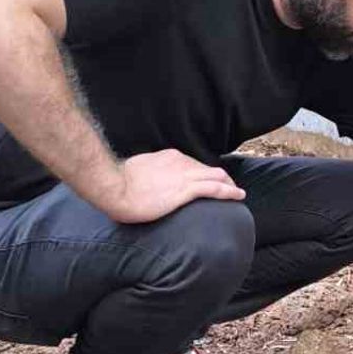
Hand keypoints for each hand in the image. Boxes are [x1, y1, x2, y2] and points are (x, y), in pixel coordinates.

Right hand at [95, 149, 245, 223]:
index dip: (204, 173)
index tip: (208, 180)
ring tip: (237, 193)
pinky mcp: (185, 190)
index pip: (193, 164)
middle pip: (208, 169)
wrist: (113, 188)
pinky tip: (239, 196)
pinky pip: (215, 189)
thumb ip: (149, 173)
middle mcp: (180, 162)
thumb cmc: (119, 183)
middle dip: (221, 178)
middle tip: (229, 188)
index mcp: (168, 157)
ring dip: (230, 185)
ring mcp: (184, 175)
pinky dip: (230, 192)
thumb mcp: (137, 171)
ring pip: (217, 177)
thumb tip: (149, 180)